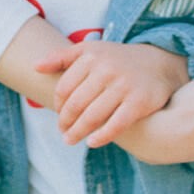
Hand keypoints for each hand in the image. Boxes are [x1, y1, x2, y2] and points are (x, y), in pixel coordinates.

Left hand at [35, 41, 188, 147]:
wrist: (158, 64)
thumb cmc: (117, 59)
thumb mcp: (90, 50)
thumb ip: (61, 57)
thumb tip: (34, 67)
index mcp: (91, 56)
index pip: (64, 87)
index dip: (57, 105)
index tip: (58, 114)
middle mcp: (106, 70)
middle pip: (76, 104)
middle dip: (65, 122)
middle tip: (62, 133)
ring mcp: (123, 86)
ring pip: (92, 116)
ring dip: (77, 132)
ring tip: (70, 140)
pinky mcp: (139, 103)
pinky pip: (115, 125)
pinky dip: (101, 136)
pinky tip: (91, 142)